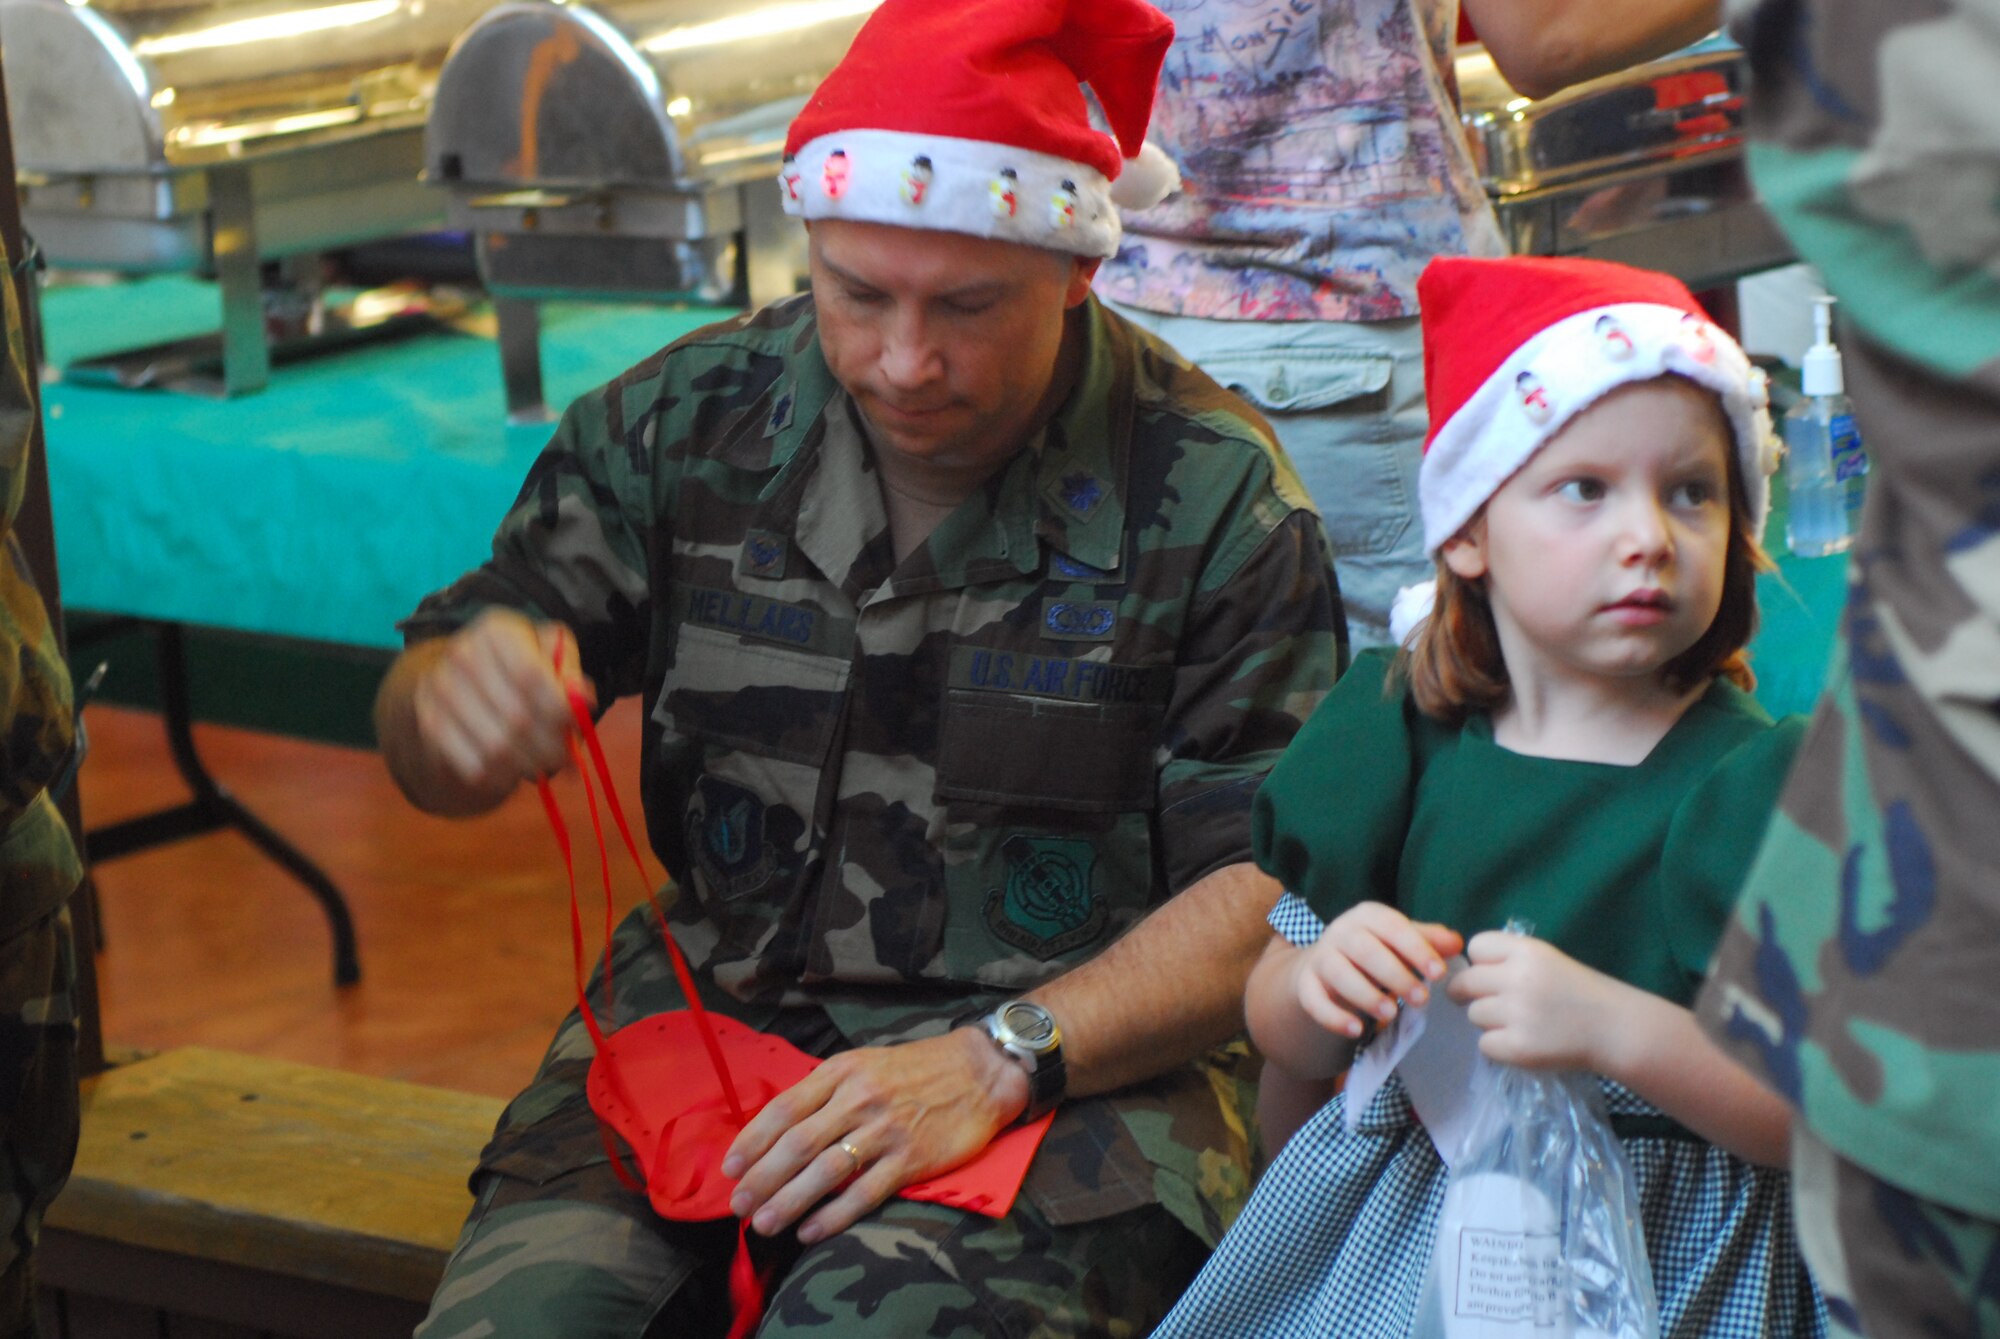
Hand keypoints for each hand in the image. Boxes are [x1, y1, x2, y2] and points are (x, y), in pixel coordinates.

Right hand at [411, 609, 591, 803]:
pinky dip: (501, 778)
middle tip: (566, 760)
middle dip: (549, 747)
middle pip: (516, 717)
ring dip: (528, 766)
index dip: (559, 710)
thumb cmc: (519, 662)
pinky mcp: (429, 722)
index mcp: (496, 631)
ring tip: (543, 767)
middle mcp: (462, 654)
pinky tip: (514, 773)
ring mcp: (440, 689)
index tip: (577, 729)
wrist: (461, 674)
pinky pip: (472, 765)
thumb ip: (569, 674)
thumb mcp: (550, 654)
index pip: (530, 676)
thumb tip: (583, 700)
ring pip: (495, 748)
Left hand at [721, 1028, 1028, 1243]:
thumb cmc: (918, 1069)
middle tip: (738, 1204)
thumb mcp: (865, 1063)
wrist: (981, 1071)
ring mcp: (885, 1130)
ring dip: (788, 1201)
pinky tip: (811, 1232)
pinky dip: (833, 1215)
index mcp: (842, 1072)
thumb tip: (781, 1127)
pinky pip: (864, 1193)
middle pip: (797, 1144)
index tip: (730, 1166)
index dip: (753, 1140)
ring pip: (824, 1171)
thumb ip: (826, 1091)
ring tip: (763, 1224)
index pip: (785, 1109)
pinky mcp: (910, 1158)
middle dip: (762, 1178)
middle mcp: (859, 1099)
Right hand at [1291, 901, 1462, 1040]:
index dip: (1417, 949)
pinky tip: (1356, 1031)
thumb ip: (1427, 941)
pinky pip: (1314, 1000)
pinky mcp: (1305, 985)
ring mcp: (1320, 958)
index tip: (1440, 973)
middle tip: (1422, 999)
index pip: (1393, 927)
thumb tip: (1458, 943)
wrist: (1323, 969)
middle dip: (1395, 975)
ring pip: (1338, 973)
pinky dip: (1333, 1016)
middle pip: (1365, 950)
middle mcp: (1340, 932)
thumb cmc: (1374, 953)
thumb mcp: (1400, 943)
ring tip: (1391, 1014)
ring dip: (1365, 994)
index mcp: (1367, 916)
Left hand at [1450, 930, 1632, 1070]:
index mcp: (1527, 951)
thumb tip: (1468, 971)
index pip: (1476, 946)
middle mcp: (1518, 979)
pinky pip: (1485, 1044)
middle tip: (1489, 1002)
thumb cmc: (1580, 992)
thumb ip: (1510, 960)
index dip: (1479, 962)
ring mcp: (1517, 1014)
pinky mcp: (1518, 1047)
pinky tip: (1522, 1042)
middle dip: (1470, 993)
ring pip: (1474, 1015)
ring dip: (1488, 1021)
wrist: (1616, 1029)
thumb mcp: (1548, 960)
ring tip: (1517, 1023)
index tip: (1490, 973)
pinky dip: (1499, 1046)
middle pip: (1464, 982)